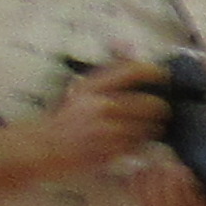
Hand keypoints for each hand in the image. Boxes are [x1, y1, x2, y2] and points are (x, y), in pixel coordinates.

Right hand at [37, 59, 173, 179]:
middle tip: (160, 111)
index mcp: (92, 87)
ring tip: (146, 129)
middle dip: (160, 109)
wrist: (42, 148)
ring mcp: (108, 130)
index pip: (133, 71)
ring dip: (153, 129)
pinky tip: (133, 142)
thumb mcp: (80, 92)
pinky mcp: (111, 151)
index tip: (163, 75)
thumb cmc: (64, 119)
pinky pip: (139, 146)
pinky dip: (140, 144)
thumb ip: (108, 79)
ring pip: (149, 128)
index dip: (154, 72)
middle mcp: (102, 105)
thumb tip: (134, 54)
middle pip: (151, 104)